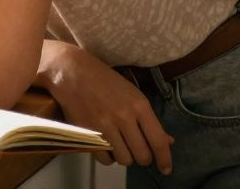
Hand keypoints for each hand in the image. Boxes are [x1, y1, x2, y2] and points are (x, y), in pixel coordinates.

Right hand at [39, 42, 173, 174]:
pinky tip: (106, 146)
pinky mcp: (88, 132)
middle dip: (142, 157)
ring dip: (124, 157)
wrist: (72, 71)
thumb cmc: (104, 80)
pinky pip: (104, 159)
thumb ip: (149, 119)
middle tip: (136, 149)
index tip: (165, 169)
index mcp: (139, 106)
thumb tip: (167, 141)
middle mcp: (124, 117)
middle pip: (142, 155)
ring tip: (120, 145)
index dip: (165, 159)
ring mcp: (105, 126)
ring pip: (124, 159)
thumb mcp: (132, 94)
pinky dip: (107, 157)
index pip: (158, 141)